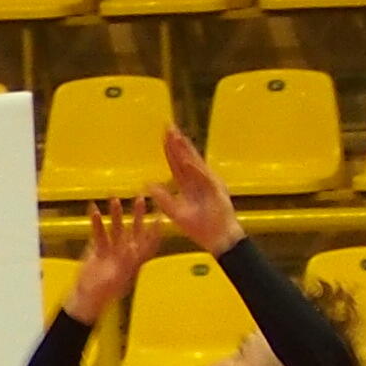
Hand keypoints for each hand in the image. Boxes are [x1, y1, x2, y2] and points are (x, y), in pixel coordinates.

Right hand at [64, 197, 155, 325]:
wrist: (85, 299)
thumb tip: (130, 248)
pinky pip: (98, 233)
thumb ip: (123, 263)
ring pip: (116, 229)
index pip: (149, 243)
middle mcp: (125, 254)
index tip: (160, 216)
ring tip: (114, 201)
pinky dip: (96, 222)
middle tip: (141, 199)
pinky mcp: (98, 250)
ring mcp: (112, 251)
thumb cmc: (101, 294)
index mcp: (134, 262)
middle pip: (135, 231)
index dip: (155, 230)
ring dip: (116, 215)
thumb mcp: (115, 278)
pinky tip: (94, 212)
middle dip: (138, 215)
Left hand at [149, 127, 238, 257]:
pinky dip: (195, 169)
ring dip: (186, 150)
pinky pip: (204, 178)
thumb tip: (147, 185)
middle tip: (168, 126)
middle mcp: (198, 181)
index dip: (169, 149)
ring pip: (195, 163)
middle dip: (177, 142)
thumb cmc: (199, 228)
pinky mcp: (217, 190)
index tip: (163, 135)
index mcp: (187, 185)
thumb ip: (163, 198)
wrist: (218, 239)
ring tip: (177, 136)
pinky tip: (186, 160)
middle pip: (185, 158)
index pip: (175, 163)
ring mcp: (208, 183)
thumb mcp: (175, 213)